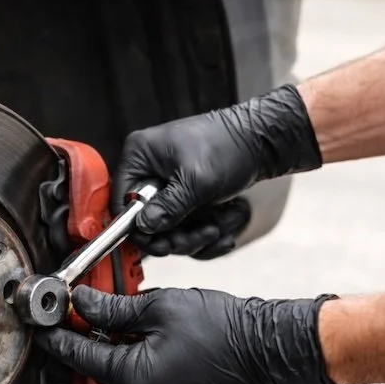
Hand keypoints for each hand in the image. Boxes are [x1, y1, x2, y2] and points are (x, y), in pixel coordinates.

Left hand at [35, 285, 341, 383]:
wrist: (272, 348)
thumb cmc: (223, 324)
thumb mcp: (159, 306)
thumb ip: (112, 309)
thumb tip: (80, 303)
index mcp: (137, 380)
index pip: (82, 357)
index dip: (60, 337)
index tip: (44, 325)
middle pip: (101, 374)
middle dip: (92, 346)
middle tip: (84, 318)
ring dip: (119, 359)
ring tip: (124, 329)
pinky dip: (143, 372)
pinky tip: (150, 348)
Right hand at [114, 85, 321, 257]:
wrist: (262, 140)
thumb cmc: (230, 146)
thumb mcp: (196, 182)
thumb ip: (167, 208)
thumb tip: (144, 228)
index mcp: (140, 156)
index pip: (122, 201)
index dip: (139, 227)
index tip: (161, 243)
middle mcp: (148, 169)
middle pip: (146, 219)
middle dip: (175, 235)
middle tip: (198, 237)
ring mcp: (166, 182)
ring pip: (167, 226)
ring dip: (192, 236)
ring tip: (216, 229)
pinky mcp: (182, 193)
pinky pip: (183, 223)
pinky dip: (201, 231)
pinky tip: (220, 228)